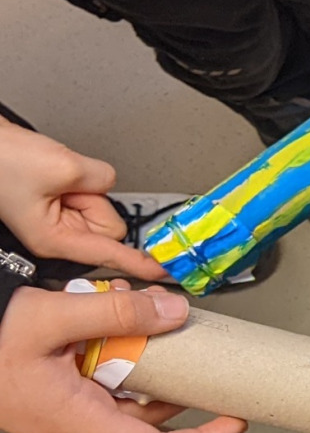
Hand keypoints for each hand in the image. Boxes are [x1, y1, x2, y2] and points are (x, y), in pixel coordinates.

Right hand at [0, 119, 168, 280]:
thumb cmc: (1, 158)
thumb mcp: (60, 167)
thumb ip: (100, 180)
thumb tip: (109, 182)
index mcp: (53, 239)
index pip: (112, 255)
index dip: (143, 264)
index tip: (169, 274)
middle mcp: (56, 234)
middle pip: (108, 225)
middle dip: (94, 200)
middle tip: (67, 183)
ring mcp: (56, 217)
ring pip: (99, 206)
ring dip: (84, 185)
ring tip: (55, 175)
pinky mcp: (57, 199)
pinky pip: (88, 189)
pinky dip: (78, 176)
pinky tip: (55, 171)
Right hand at [0, 285, 245, 432]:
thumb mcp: (52, 314)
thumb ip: (118, 314)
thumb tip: (176, 313)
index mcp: (75, 420)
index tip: (234, 422)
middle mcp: (71, 426)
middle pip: (144, 418)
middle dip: (175, 383)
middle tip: (197, 350)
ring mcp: (60, 415)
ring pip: (123, 399)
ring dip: (146, 365)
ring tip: (154, 324)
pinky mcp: (52, 398)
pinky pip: (100, 386)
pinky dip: (119, 359)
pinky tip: (119, 325)